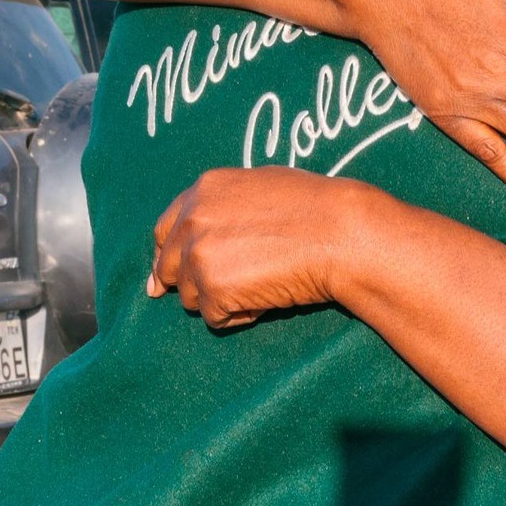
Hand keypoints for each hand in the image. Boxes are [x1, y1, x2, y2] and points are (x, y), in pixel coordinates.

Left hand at [148, 167, 386, 327]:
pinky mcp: (213, 290)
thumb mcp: (262, 187)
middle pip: (169, 268)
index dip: (171, 255)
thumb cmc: (316, 209)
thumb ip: (223, 207)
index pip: (165, 230)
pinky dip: (239, 316)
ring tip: (262, 284)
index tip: (175, 274)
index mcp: (203, 190)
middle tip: (226, 289)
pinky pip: (215, 318)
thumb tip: (199, 236)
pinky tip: (268, 297)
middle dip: (192, 282)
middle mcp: (192, 220)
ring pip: (191, 297)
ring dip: (220, 299)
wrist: (341, 234)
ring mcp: (199, 256)